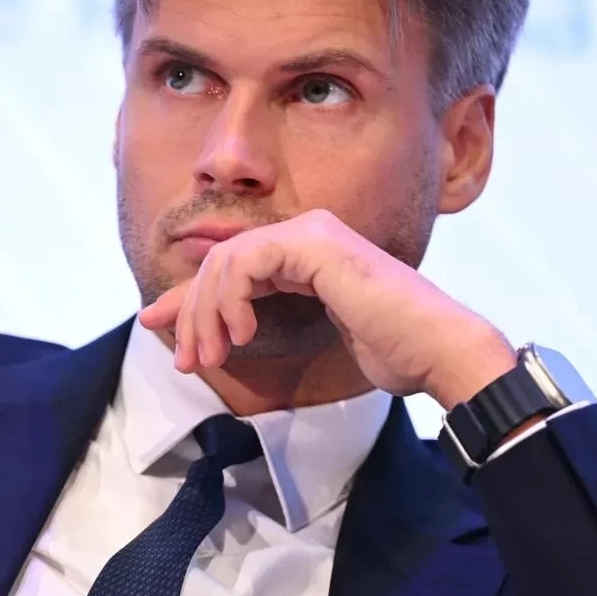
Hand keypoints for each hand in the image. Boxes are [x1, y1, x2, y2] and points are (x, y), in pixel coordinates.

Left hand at [136, 209, 516, 405]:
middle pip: (218, 262)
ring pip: (224, 261)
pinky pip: (245, 260)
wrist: (436, 350)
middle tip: (189, 362)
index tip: (160, 330)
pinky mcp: (314, 243)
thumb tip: (201, 329)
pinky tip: (240, 334)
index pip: (228, 267)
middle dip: (191, 313)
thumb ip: (256, 323)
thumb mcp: (304, 337)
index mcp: (305, 252)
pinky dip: (230, 298)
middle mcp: (306, 233)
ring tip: (211, 357)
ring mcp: (311, 233)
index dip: (189, 300)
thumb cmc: (389, 349)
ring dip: (205, 313)